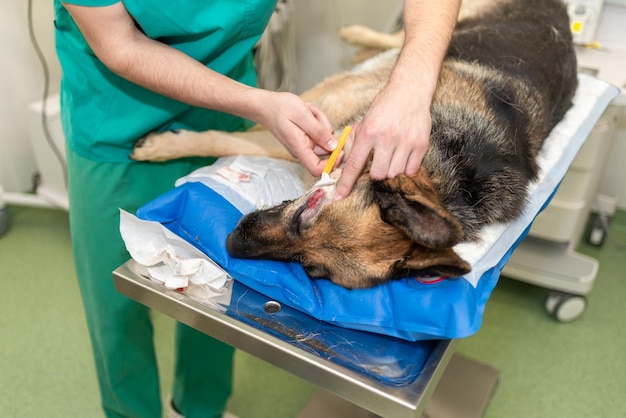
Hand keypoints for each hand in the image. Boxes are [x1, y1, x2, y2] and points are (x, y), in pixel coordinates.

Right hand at [256, 91, 336, 175]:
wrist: (265, 105)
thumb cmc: (280, 108)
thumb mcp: (302, 115)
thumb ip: (319, 132)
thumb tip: (334, 146)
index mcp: (300, 148)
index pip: (317, 169)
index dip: (332, 163)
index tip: (340, 148)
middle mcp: (302, 150)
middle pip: (326, 149)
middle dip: (325, 129)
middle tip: (313, 114)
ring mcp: (304, 145)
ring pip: (324, 137)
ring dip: (320, 122)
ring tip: (307, 111)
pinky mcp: (306, 138)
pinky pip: (319, 132)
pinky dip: (317, 120)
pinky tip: (307, 112)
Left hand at [334, 81, 430, 199]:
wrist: (410, 90)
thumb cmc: (385, 106)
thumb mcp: (365, 120)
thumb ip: (357, 142)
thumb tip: (348, 164)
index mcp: (369, 132)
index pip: (355, 164)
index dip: (346, 183)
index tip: (339, 197)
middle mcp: (387, 138)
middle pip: (377, 174)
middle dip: (375, 173)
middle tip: (378, 161)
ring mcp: (405, 142)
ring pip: (394, 173)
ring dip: (391, 170)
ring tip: (392, 155)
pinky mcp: (421, 144)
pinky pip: (411, 170)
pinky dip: (406, 168)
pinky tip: (404, 155)